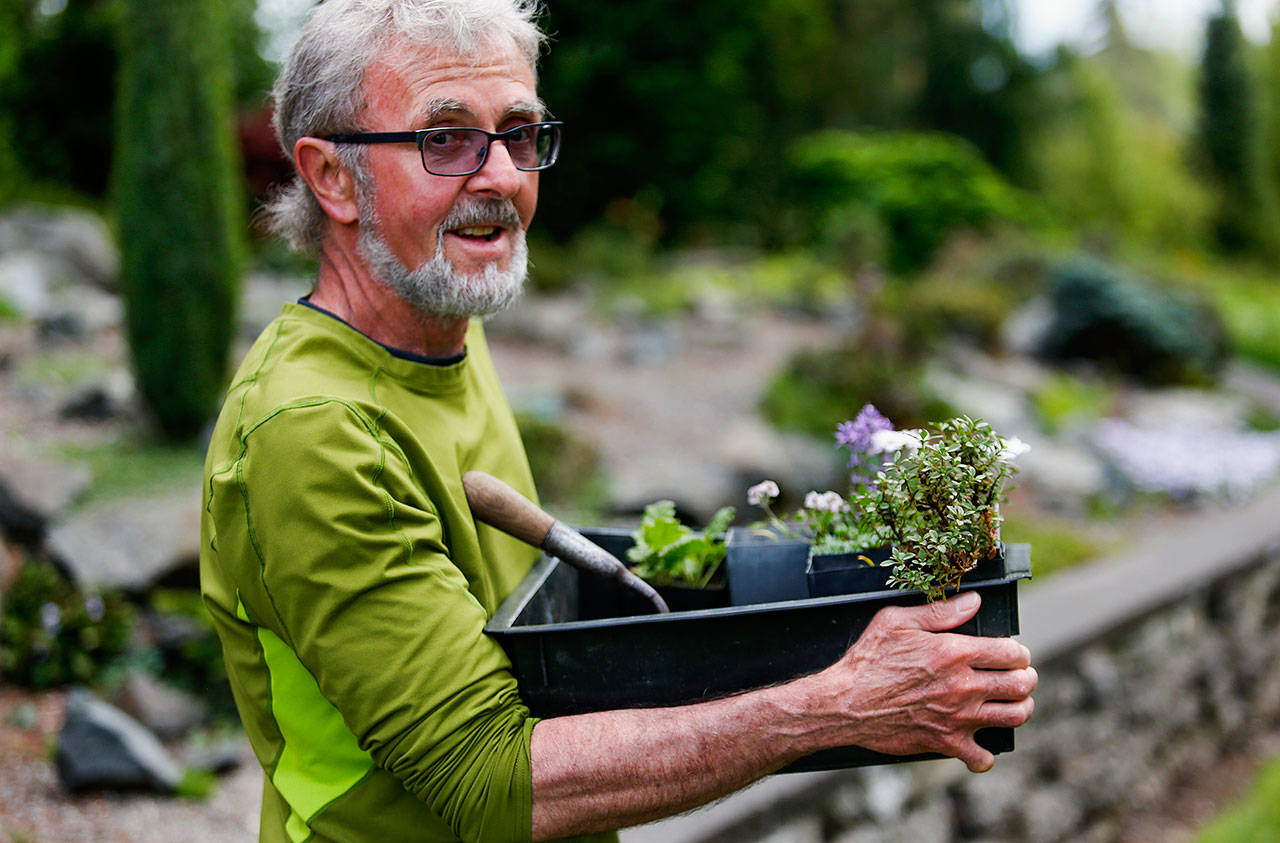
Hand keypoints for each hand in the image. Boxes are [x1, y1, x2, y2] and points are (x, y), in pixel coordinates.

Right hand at [808, 591, 1036, 771]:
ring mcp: (957, 717)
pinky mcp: (946, 743)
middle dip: (1027, 678)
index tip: (1015, 654)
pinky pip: (982, 757)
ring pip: (1014, 716)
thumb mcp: (896, 621)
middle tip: (1021, 677)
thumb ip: (939, 611)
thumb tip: (974, 601)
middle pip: (1020, 685)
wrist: (845, 703)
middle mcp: (963, 686)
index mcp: (954, 652)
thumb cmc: (867, 659)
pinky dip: (986, 754)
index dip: (1019, 652)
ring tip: (1015, 703)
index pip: (1011, 653)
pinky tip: (979, 744)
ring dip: (1021, 708)